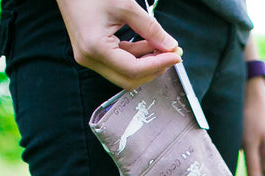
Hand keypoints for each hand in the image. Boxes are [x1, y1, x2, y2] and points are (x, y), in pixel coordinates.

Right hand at [55, 0, 180, 89]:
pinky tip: (149, 45)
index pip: (133, 69)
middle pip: (129, 79)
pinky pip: (118, 63)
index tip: (175, 56)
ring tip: (162, 46)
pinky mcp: (92, 54)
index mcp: (95, 48)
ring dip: (146, 63)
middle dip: (153, 69)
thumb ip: (150, 28)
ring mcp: (89, 58)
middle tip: (172, 54)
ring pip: (125, 73)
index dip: (158, 65)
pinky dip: (136, 57)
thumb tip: (170, 46)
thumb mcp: (125, 6)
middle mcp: (89, 58)